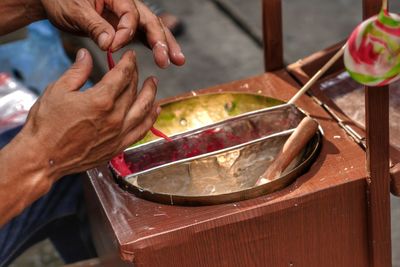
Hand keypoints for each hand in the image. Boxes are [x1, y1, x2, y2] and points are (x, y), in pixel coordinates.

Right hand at [21, 48, 159, 177]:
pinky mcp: (118, 147)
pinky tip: (155, 111)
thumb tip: (86, 54)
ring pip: (144, 110)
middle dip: (136, 75)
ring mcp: (119, 134)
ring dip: (150, 94)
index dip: (128, 62)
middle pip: (133, 90)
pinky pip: (141, 131)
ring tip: (153, 84)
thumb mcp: (57, 90)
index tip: (130, 55)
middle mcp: (115, 117)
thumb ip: (77, 72)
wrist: (43, 158)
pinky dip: (150, 119)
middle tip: (136, 66)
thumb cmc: (46, 125)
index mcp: (101, 100)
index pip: (122, 75)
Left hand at [40, 0, 184, 67]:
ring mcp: (127, 17)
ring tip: (178, 61)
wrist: (55, 0)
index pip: (130, 15)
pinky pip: (143, 36)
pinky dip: (154, 46)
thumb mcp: (75, 11)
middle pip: (150, 21)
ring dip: (165, 45)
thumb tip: (110, 44)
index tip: (111, 47)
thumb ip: (94, 26)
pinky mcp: (124, 28)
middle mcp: (126, 4)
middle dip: (161, 41)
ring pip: (151, 29)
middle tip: (167, 59)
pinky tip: (165, 58)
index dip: (124, 33)